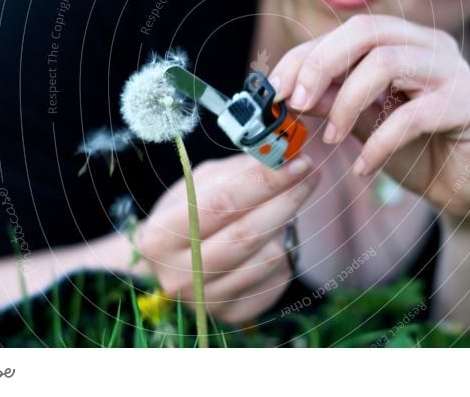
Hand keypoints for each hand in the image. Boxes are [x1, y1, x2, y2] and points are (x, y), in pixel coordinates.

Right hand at [134, 152, 319, 322]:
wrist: (169, 266)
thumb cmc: (185, 216)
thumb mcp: (198, 185)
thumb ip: (236, 170)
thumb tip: (280, 153)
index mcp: (160, 238)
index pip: (220, 205)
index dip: (262, 181)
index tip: (295, 160)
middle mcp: (179, 276)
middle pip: (246, 234)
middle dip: (285, 198)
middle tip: (308, 171)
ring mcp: (206, 301)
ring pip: (266, 257)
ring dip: (286, 223)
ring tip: (289, 200)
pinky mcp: (234, 315)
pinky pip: (275, 277)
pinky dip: (282, 250)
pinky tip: (275, 235)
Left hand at [268, 14, 469, 227]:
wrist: (468, 191)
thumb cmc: (415, 151)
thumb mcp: (363, 125)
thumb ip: (331, 102)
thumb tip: (285, 92)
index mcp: (406, 40)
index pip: (349, 31)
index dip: (306, 56)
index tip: (274, 90)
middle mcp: (432, 45)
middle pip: (367, 32)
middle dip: (320, 66)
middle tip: (295, 104)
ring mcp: (455, 71)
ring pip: (387, 64)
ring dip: (346, 104)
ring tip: (330, 140)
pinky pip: (413, 115)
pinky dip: (378, 143)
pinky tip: (362, 168)